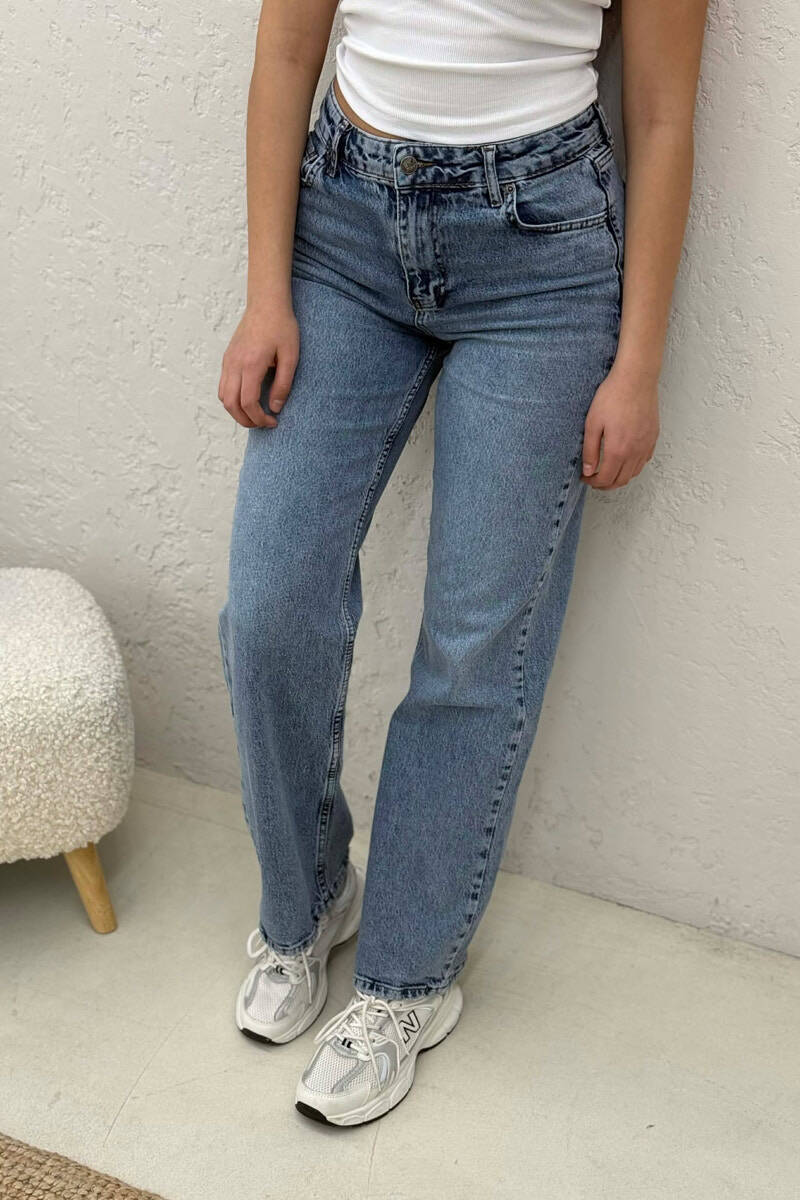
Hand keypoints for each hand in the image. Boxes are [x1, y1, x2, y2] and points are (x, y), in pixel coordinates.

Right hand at [218, 300, 299, 428]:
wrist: (266, 303)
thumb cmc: (282, 326)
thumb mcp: (290, 356)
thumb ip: (283, 384)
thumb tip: (274, 408)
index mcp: (251, 364)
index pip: (248, 402)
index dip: (259, 418)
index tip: (273, 421)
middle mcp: (234, 364)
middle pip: (231, 404)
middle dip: (246, 420)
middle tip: (263, 423)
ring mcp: (228, 361)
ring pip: (223, 396)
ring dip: (236, 411)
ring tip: (255, 415)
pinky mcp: (227, 358)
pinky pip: (223, 385)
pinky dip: (232, 399)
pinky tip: (248, 399)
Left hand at [580, 361, 659, 489]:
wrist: (636, 379)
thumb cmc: (612, 397)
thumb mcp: (593, 423)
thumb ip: (590, 450)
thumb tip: (589, 471)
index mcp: (618, 450)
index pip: (605, 479)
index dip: (593, 483)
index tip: (585, 478)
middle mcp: (635, 452)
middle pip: (620, 481)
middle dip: (605, 484)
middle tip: (594, 479)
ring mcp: (646, 445)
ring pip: (633, 473)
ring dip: (619, 477)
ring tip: (607, 471)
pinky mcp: (653, 437)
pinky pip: (644, 461)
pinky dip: (633, 467)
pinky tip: (624, 460)